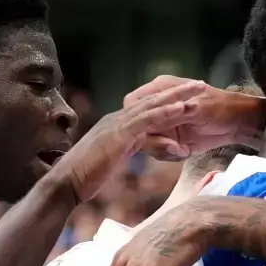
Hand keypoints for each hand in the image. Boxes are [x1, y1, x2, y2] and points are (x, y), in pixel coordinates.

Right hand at [51, 78, 224, 203]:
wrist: (65, 182)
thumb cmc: (84, 177)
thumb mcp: (108, 160)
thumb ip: (119, 150)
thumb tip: (126, 150)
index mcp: (116, 125)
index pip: (146, 108)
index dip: (167, 100)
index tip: (188, 95)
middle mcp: (117, 118)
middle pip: (152, 101)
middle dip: (177, 91)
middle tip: (200, 83)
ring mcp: (117, 124)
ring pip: (153, 106)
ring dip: (177, 96)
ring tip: (199, 90)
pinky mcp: (119, 134)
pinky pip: (147, 120)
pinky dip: (166, 112)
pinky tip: (182, 108)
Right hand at [122, 76, 265, 161]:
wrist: (238, 124)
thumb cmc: (220, 107)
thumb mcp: (196, 107)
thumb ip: (174, 113)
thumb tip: (153, 119)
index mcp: (160, 90)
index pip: (133, 102)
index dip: (136, 117)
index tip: (147, 130)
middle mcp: (158, 108)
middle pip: (139, 126)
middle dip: (154, 141)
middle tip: (173, 147)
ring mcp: (163, 125)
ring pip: (148, 142)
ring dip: (164, 150)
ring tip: (182, 150)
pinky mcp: (171, 140)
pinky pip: (161, 152)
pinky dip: (172, 155)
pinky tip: (186, 151)